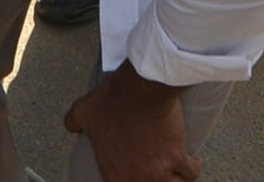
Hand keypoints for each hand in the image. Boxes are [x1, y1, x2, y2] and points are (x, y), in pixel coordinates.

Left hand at [64, 62, 201, 181]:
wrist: (139, 91)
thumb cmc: (113, 100)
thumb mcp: (84, 111)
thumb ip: (74, 122)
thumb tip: (71, 125)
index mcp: (113, 173)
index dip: (131, 179)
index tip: (137, 174)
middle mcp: (136, 178)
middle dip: (157, 180)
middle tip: (159, 171)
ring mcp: (158, 171)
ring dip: (177, 178)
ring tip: (177, 171)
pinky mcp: (177, 159)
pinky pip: (190, 172)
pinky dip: (193, 166)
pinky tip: (192, 160)